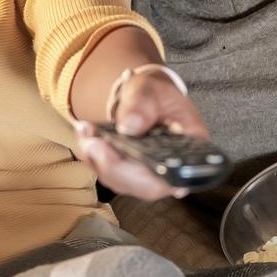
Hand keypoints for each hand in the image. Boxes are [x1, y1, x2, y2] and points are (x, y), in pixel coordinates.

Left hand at [74, 67, 211, 200]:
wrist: (146, 97)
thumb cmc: (156, 94)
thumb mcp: (151, 90)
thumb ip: (143, 104)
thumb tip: (129, 126)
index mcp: (191, 149)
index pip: (176, 175)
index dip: (148, 178)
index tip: (120, 160)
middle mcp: (174, 169)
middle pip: (147, 187)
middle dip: (114, 168)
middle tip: (92, 143)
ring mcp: (152, 175)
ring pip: (124, 184)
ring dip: (99, 162)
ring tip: (86, 132)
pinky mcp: (132, 175)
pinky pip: (111, 175)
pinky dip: (94, 158)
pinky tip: (86, 136)